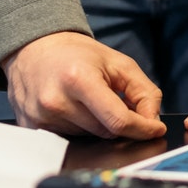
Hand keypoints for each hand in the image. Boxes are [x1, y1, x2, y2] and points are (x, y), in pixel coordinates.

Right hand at [0, 31, 165, 139]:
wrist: (35, 49)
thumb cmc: (78, 54)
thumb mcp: (119, 63)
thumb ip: (145, 91)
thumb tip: (152, 121)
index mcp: (79, 79)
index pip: (118, 120)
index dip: (143, 129)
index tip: (156, 130)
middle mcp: (56, 101)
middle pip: (106, 131)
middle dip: (119, 122)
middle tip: (115, 101)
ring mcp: (41, 117)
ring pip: (89, 137)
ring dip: (97, 124)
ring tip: (87, 99)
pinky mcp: (32, 126)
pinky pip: (69, 138)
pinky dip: (80, 128)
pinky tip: (73, 107)